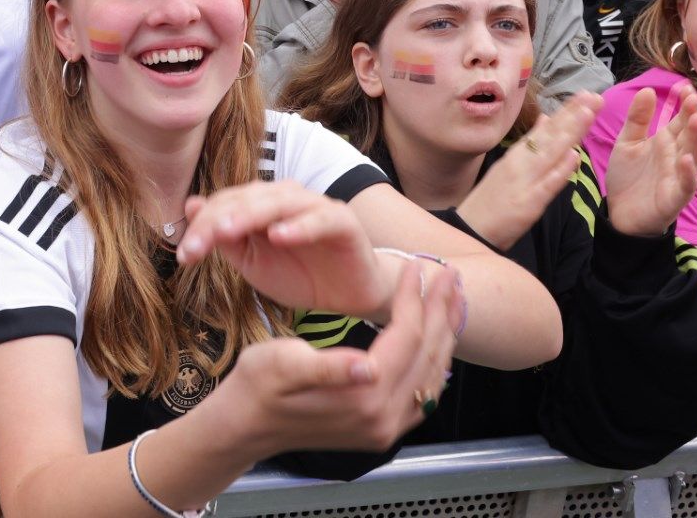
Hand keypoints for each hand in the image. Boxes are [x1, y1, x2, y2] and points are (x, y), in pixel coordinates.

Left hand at [176, 181, 390, 318]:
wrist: (350, 294)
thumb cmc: (301, 274)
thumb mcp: (254, 263)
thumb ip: (225, 238)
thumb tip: (192, 205)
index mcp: (261, 205)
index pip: (225, 204)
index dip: (202, 227)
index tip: (184, 256)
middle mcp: (286, 198)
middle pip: (246, 199)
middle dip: (217, 223)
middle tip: (196, 247)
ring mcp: (315, 206)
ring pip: (279, 202)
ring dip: (251, 215)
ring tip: (226, 231)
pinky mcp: (344, 221)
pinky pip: (320, 219)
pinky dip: (299, 226)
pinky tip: (279, 236)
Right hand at [208, 265, 457, 454]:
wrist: (244, 425)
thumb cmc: (257, 385)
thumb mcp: (282, 363)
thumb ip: (328, 367)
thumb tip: (367, 368)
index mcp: (362, 397)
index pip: (406, 338)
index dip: (413, 299)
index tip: (415, 266)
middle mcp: (383, 419)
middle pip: (428, 355)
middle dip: (441, 311)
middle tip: (450, 274)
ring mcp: (385, 428)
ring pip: (433, 375)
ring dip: (445, 334)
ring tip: (452, 299)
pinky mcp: (382, 429)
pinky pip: (423, 393)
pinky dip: (436, 361)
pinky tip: (437, 340)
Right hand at [454, 92, 600, 249]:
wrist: (469, 228)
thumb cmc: (491, 199)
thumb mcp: (508, 165)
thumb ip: (531, 144)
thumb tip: (547, 119)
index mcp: (518, 155)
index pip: (546, 129)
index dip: (567, 112)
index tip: (587, 95)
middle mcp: (521, 163)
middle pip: (550, 136)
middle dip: (573, 115)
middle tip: (594, 96)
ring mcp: (524, 182)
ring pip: (550, 154)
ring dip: (569, 134)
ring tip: (587, 114)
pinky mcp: (527, 203)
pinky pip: (546, 186)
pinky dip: (559, 171)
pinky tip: (573, 157)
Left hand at [603, 85, 696, 237]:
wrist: (619, 214)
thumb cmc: (628, 177)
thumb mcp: (627, 143)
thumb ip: (637, 119)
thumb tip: (647, 90)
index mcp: (666, 142)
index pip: (680, 119)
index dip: (684, 104)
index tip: (685, 86)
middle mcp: (676, 157)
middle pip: (689, 134)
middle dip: (693, 116)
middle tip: (694, 98)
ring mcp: (678, 177)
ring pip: (692, 155)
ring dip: (696, 139)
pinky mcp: (674, 198)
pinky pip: (685, 185)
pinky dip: (687, 173)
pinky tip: (686, 160)